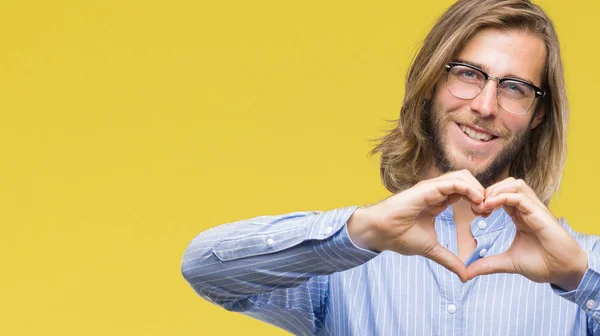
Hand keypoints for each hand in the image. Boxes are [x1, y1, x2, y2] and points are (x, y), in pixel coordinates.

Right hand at [348, 170, 484, 281]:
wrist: (380, 233)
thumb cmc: (399, 236)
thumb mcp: (431, 249)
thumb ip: (449, 259)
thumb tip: (464, 276)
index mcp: (437, 201)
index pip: (464, 192)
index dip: (478, 200)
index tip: (486, 215)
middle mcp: (435, 191)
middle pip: (467, 180)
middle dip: (482, 192)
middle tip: (488, 210)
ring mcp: (431, 187)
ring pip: (463, 176)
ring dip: (478, 189)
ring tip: (483, 206)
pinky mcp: (428, 188)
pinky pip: (455, 182)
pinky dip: (470, 189)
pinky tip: (477, 202)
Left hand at [466, 177, 587, 290]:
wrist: (563, 272)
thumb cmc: (542, 264)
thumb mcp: (508, 262)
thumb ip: (488, 264)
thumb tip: (468, 272)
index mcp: (520, 215)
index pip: (501, 195)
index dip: (486, 198)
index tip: (475, 211)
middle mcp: (527, 209)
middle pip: (507, 184)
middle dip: (489, 190)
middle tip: (477, 207)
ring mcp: (534, 209)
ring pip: (515, 184)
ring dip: (496, 190)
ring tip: (484, 205)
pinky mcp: (540, 214)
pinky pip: (521, 196)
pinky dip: (504, 197)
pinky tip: (490, 206)